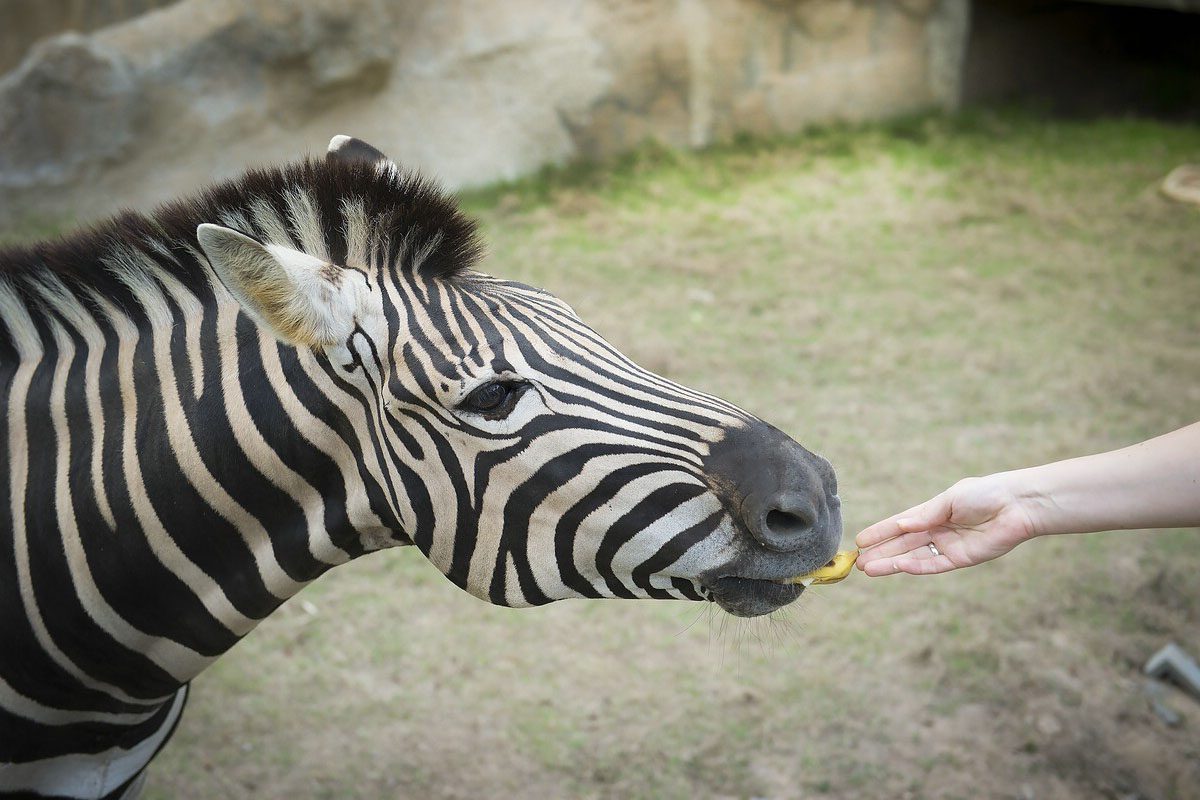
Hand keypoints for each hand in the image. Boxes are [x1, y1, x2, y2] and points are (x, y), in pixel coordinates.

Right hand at [855, 475, 1037, 575]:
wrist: (1017, 505)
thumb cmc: (985, 494)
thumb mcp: (949, 499)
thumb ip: (925, 515)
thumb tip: (900, 526)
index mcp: (932, 513)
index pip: (900, 525)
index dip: (880, 532)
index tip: (860, 540)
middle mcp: (937, 530)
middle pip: (902, 544)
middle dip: (881, 552)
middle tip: (859, 562)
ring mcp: (948, 546)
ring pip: (913, 557)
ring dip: (892, 563)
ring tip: (870, 568)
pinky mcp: (961, 558)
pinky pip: (934, 565)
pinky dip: (916, 567)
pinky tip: (899, 567)